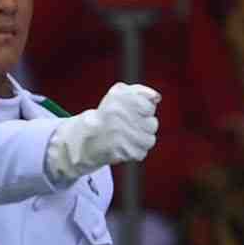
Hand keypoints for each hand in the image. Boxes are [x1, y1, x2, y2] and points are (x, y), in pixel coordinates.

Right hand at [44, 80, 160, 182]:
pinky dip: (135, 151)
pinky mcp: (118, 152)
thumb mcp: (119, 94)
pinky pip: (140, 153)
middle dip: (145, 126)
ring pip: (149, 140)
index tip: (135, 112)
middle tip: (131, 125)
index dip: (146, 111)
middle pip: (152, 124)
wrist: (86, 138)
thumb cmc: (108, 114)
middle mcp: (117, 116)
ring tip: (130, 136)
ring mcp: (117, 135)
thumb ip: (140, 92)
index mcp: (118, 99)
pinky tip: (125, 146)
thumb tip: (157, 98)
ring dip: (142, 139)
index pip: (150, 107)